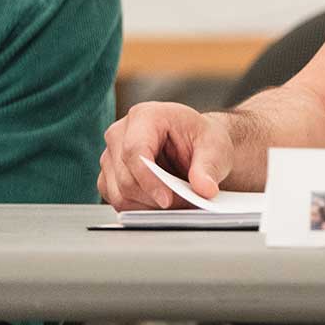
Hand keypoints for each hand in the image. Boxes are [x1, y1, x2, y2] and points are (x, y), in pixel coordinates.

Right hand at [98, 101, 241, 210]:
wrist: (194, 146)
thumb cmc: (200, 139)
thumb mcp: (215, 147)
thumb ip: (209, 167)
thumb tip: (205, 188)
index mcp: (145, 116)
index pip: (135, 151)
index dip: (149, 180)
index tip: (167, 200)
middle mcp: (121, 132)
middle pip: (126, 177)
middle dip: (155, 197)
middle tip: (183, 203)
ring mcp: (111, 155)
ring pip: (119, 193)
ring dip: (148, 206)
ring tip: (176, 202)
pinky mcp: (110, 176)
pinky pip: (117, 201)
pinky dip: (140, 209)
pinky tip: (160, 203)